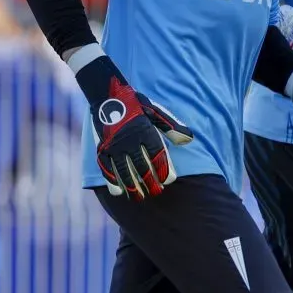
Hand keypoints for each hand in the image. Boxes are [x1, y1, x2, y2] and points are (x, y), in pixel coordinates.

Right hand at [78, 57, 193, 200]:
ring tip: (139, 196)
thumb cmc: (137, 105)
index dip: (163, 170)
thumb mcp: (156, 112)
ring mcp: (114, 145)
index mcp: (145, 131)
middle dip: (149, 182)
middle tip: (157, 192)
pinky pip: (106, 168)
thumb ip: (172, 127)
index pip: (157, 156)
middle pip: (141, 167)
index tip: (169, 181)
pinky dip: (112, 181)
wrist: (109, 95)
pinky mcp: (102, 148)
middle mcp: (129, 140)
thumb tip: (190, 139)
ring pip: (124, 171)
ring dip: (132, 185)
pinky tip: (119, 191)